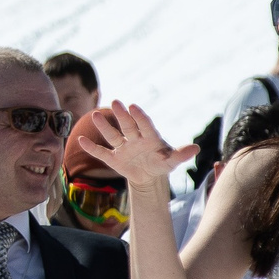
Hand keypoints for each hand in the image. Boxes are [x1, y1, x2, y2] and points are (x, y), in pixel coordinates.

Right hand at [75, 103, 192, 189]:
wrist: (149, 175)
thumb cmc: (161, 163)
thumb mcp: (171, 161)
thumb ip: (181, 155)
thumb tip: (196, 149)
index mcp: (149, 136)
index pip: (144, 125)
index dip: (140, 117)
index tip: (133, 106)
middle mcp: (134, 138)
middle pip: (127, 126)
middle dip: (122, 115)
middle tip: (116, 102)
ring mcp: (123, 147)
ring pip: (112, 135)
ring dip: (104, 127)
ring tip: (95, 115)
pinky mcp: (113, 158)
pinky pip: (102, 153)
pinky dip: (92, 148)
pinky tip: (81, 140)